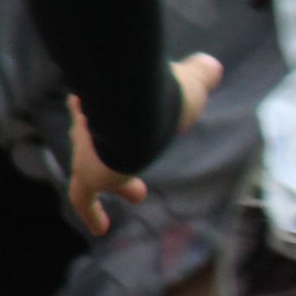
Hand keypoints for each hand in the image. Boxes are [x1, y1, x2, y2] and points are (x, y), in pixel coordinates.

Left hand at [66, 52, 222, 235]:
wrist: (134, 109)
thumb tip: (211, 66)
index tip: (125, 125)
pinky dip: (92, 213)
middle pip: (93, 137)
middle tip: (130, 155)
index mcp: (110, 99)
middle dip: (109, 149)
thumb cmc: (162, 94)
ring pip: (92, 168)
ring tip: (138, 195)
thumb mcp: (189, 81)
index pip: (103, 106)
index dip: (113, 117)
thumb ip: (198, 74)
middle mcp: (90, 123)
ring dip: (115, 180)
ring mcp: (85, 149)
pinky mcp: (87, 175)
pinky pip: (83, 199)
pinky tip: (101, 229)